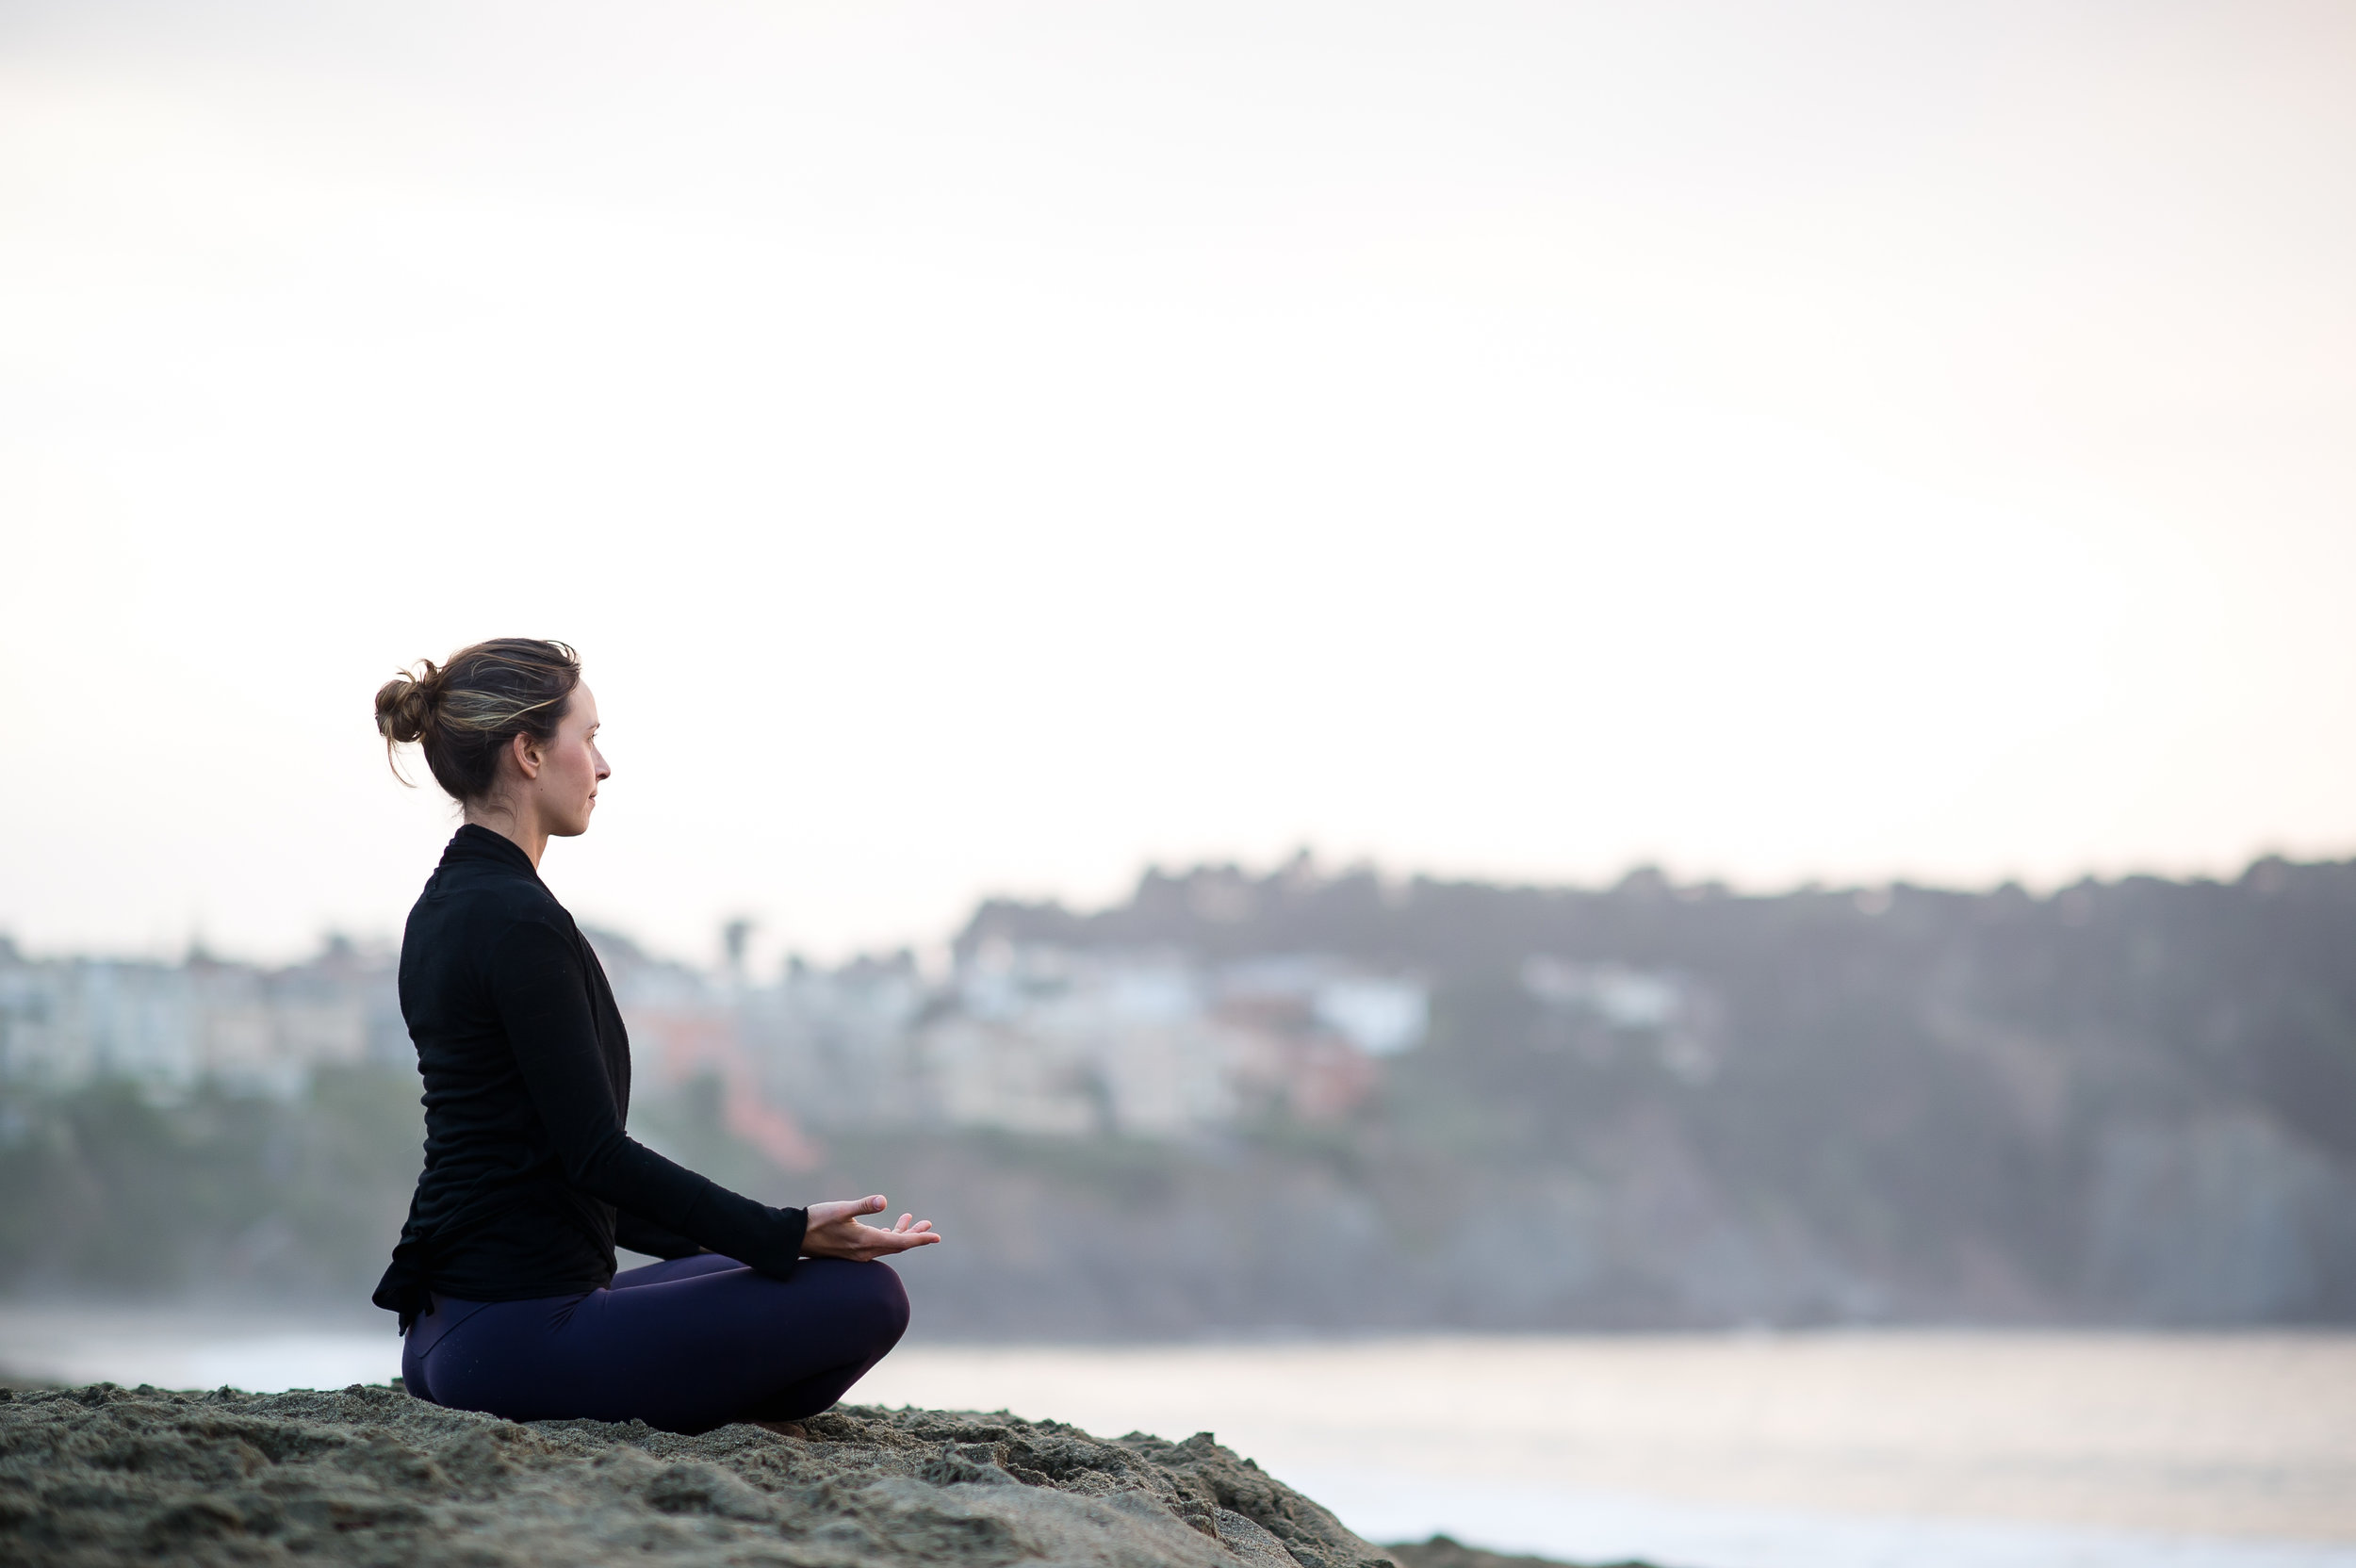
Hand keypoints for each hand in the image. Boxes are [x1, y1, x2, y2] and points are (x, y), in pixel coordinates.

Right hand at [801, 1195, 940, 1261]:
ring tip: (913, 1220)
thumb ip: (863, 1206)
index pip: (901, 1243)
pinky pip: (876, 1245)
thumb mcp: (841, 1209)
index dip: (920, 1239)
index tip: (937, 1237)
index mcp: (865, 1241)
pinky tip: (888, 1229)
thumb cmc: (816, 1220)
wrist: (793, 1237)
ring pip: (887, 1245)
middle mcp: (864, 1251)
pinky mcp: (850, 1251)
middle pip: (897, 1245)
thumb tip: (884, 1201)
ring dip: (901, 1233)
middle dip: (915, 1235)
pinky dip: (887, 1236)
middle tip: (929, 1224)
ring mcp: (857, 1253)